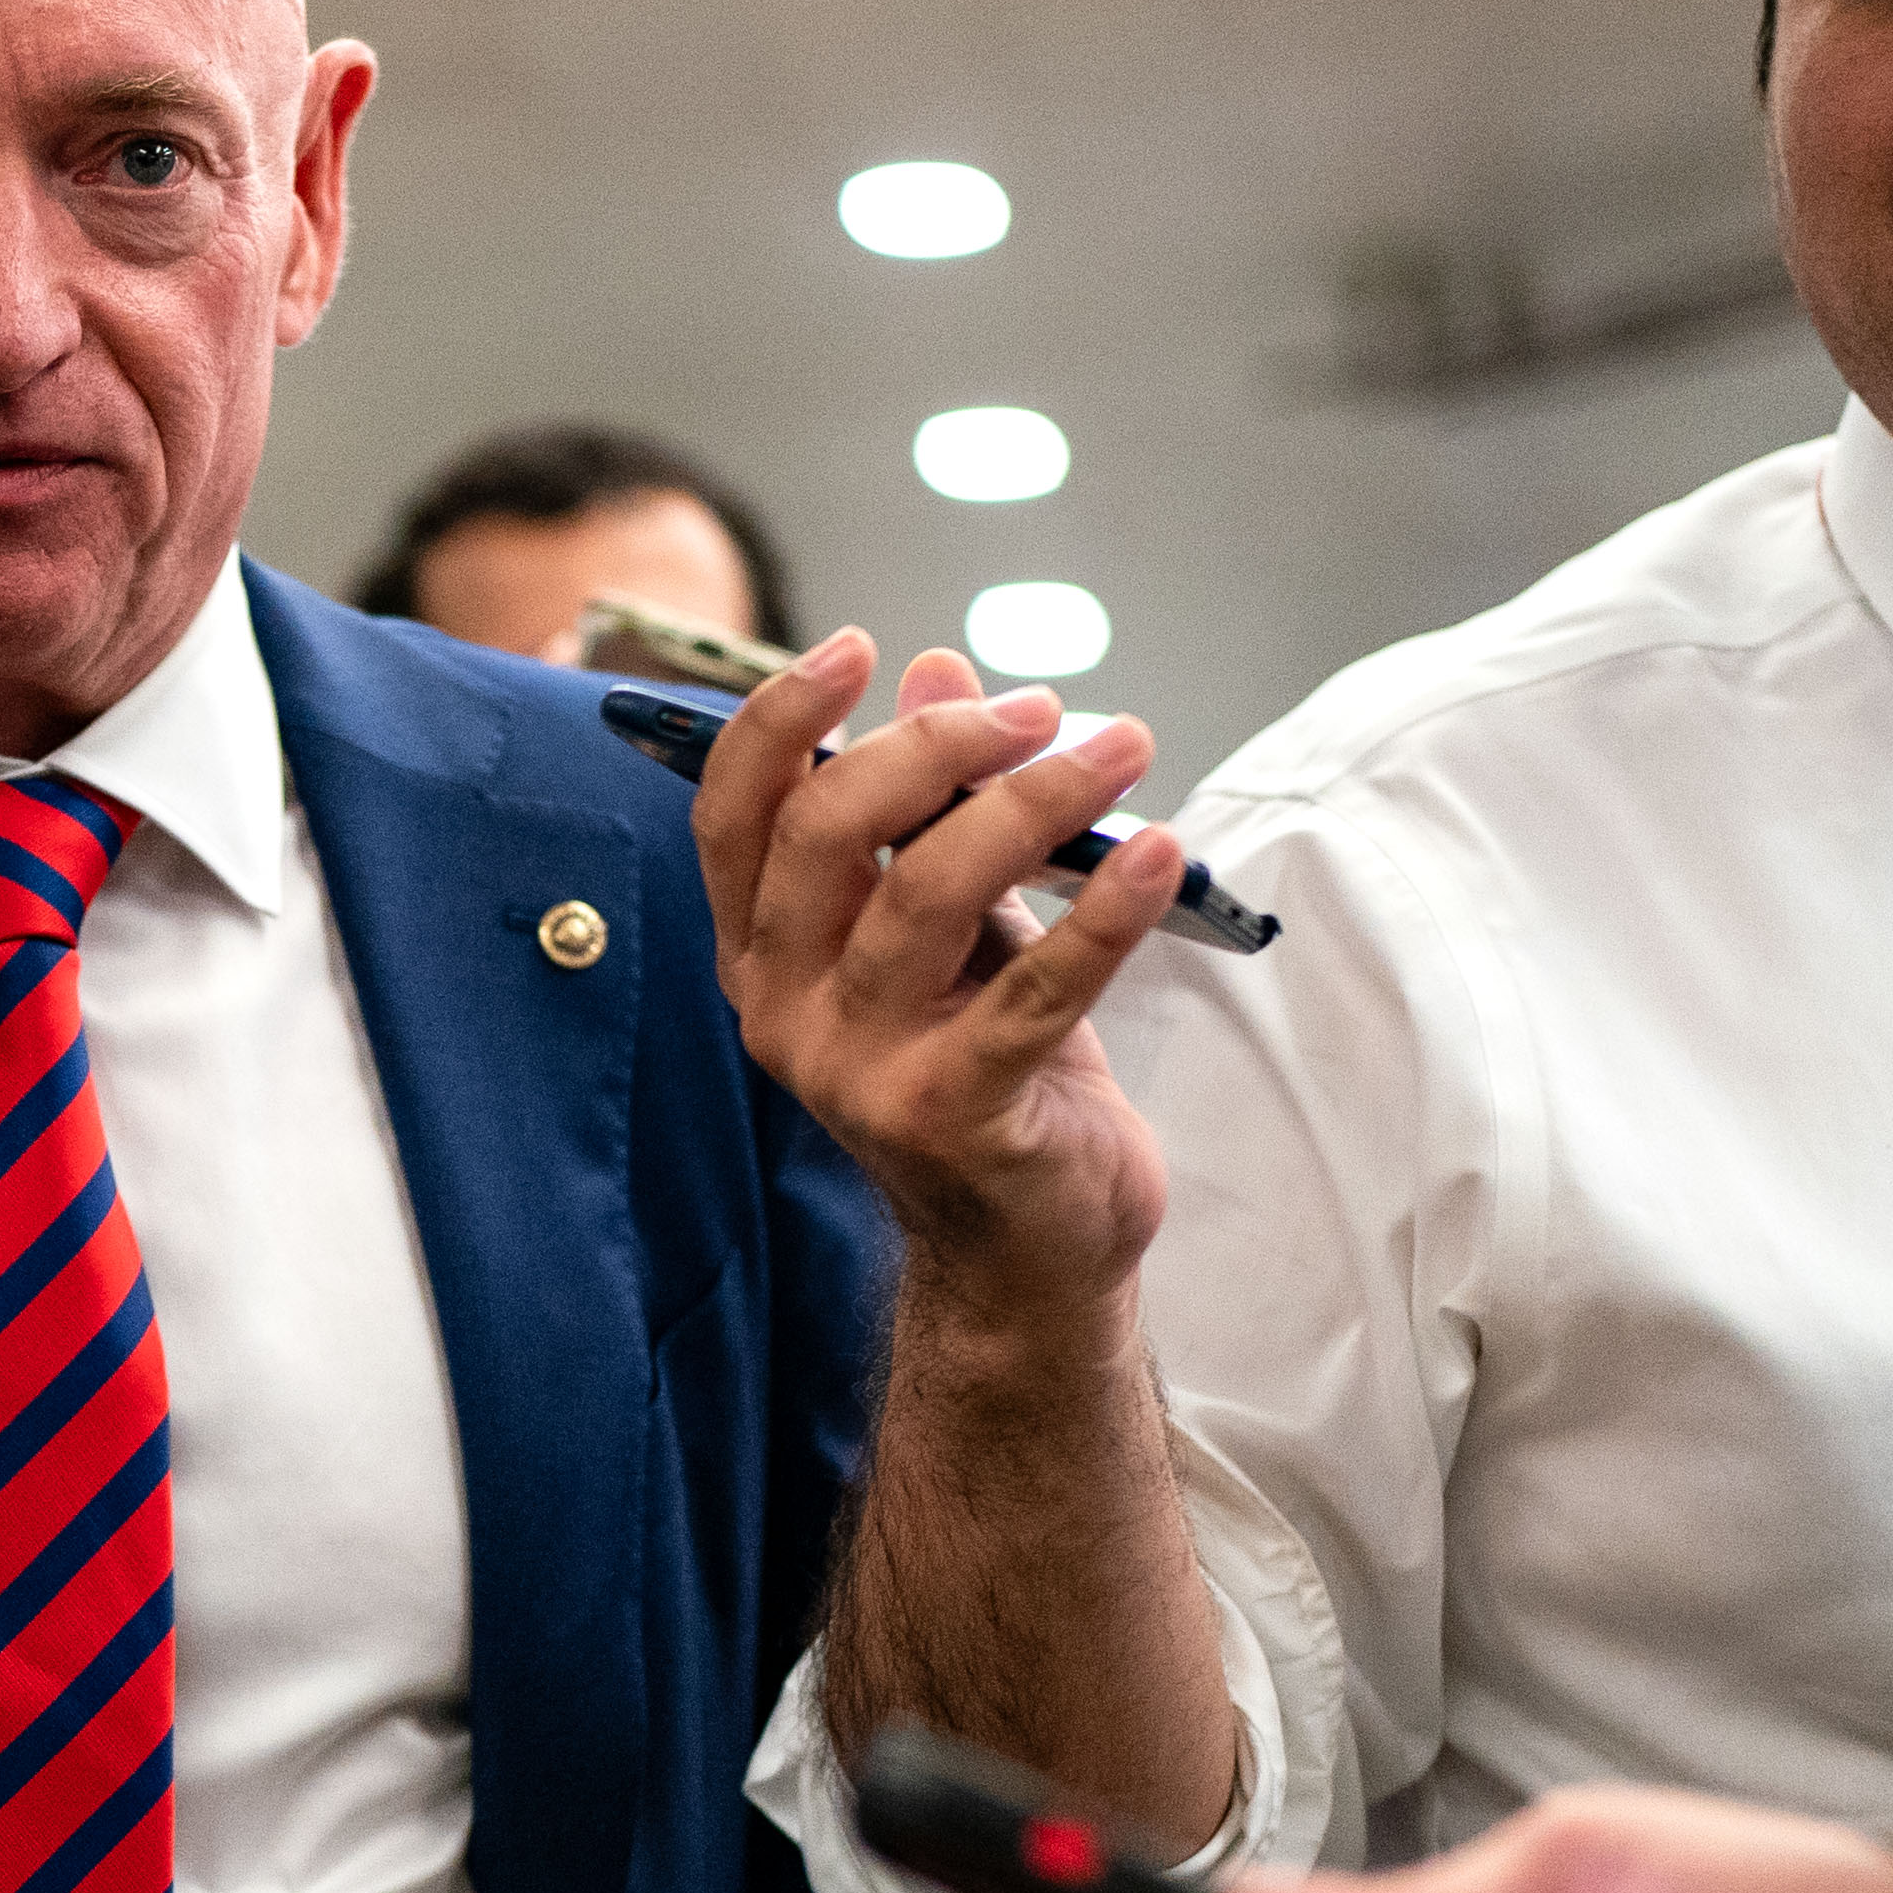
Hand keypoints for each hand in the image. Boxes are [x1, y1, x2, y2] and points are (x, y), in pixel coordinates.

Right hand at [691, 631, 1181, 1328]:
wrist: (1028, 1247)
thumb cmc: (990, 1071)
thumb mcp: (960, 927)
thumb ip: (936, 810)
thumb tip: (940, 673)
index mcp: (765, 956)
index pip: (733, 818)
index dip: (776, 722)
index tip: (855, 646)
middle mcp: (786, 1012)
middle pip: (823, 836)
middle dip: (932, 748)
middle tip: (1035, 709)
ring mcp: (859, 1071)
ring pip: (925, 898)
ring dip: (1033, 803)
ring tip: (1121, 748)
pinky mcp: (952, 1117)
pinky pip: (1031, 993)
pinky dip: (1103, 914)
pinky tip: (1158, 855)